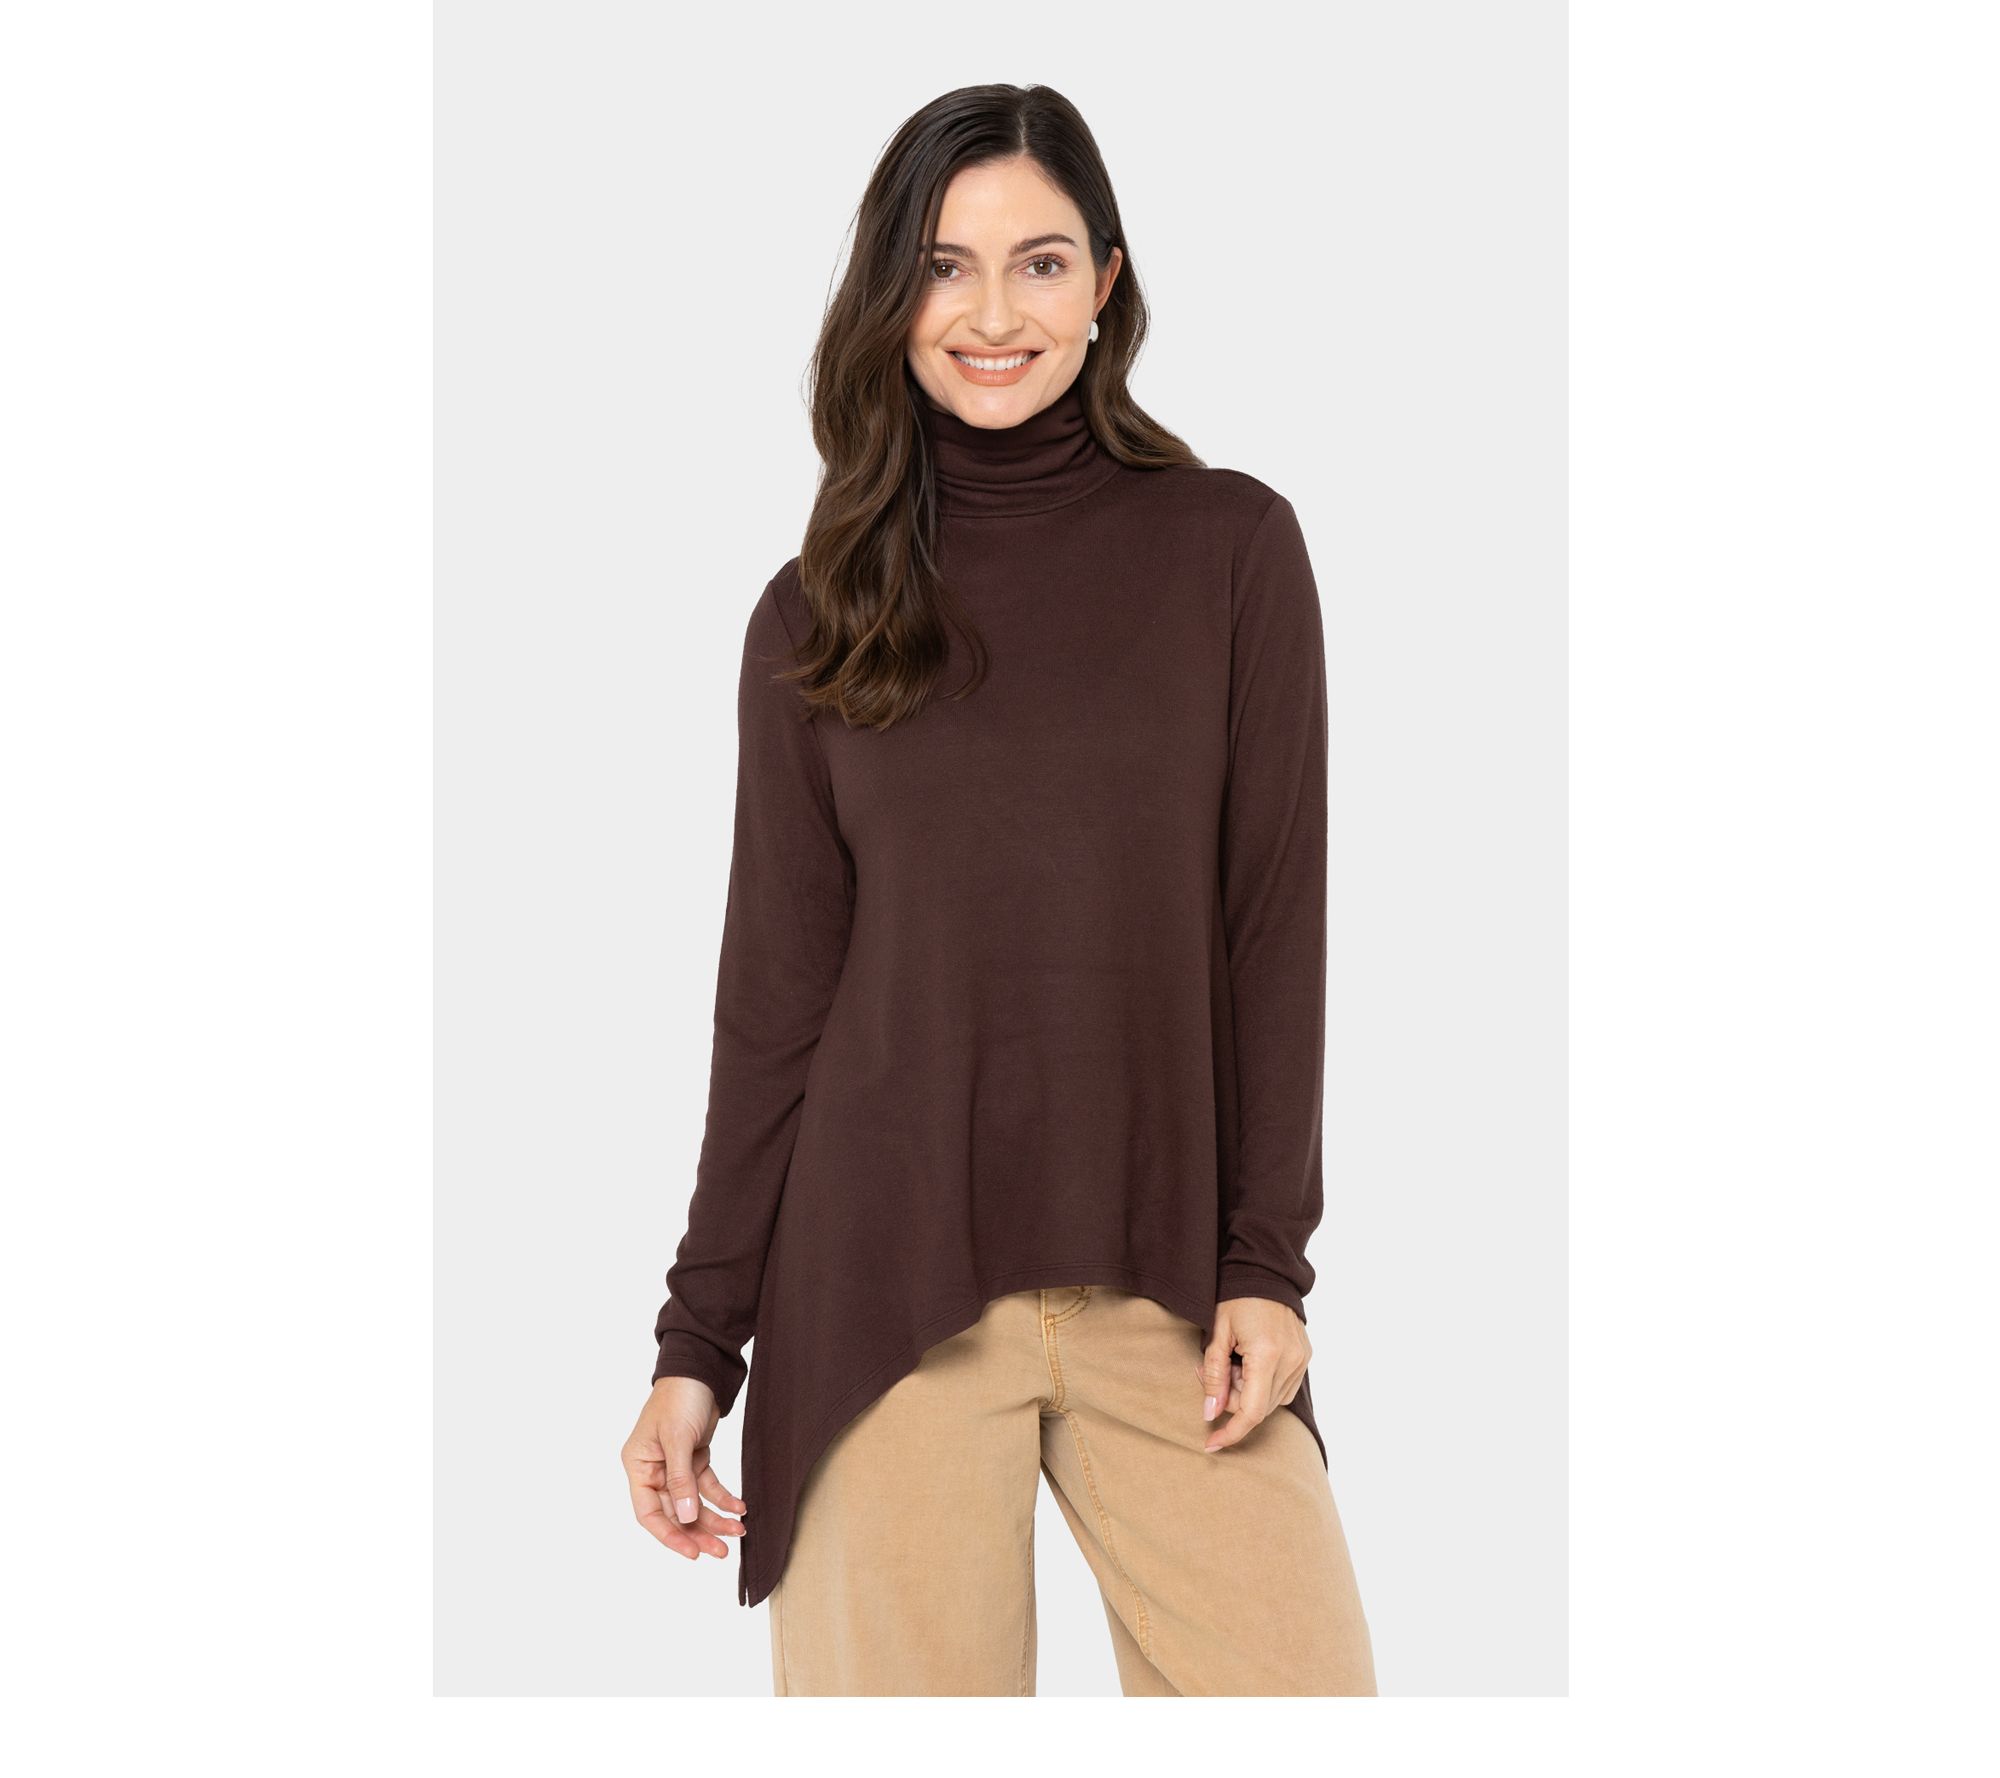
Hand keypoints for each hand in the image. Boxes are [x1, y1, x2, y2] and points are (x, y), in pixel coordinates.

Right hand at [622, 1377, 747, 1560]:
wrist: (700, 1368)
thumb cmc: (679, 1397)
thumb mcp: (678, 1438)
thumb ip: (681, 1479)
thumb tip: (684, 1517)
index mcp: (639, 1465)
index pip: (649, 1512)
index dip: (670, 1535)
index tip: (692, 1552)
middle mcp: (654, 1469)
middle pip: (674, 1512)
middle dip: (699, 1532)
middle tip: (721, 1551)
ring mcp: (675, 1466)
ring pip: (693, 1503)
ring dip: (715, 1519)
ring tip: (738, 1532)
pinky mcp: (695, 1459)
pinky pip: (708, 1486)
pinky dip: (723, 1497)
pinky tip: (739, 1508)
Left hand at [1197, 1297, 1310, 1452]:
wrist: (1266, 1272)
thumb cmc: (1237, 1297)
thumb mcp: (1217, 1333)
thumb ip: (1214, 1375)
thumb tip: (1210, 1412)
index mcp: (1267, 1354)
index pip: (1250, 1411)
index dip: (1230, 1432)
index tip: (1211, 1444)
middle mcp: (1291, 1361)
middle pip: (1257, 1408)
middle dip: (1230, 1400)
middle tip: (1213, 1371)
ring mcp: (1302, 1360)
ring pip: (1270, 1402)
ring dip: (1246, 1392)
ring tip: (1233, 1362)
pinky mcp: (1305, 1358)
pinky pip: (1281, 1389)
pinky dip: (1261, 1385)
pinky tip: (1249, 1362)